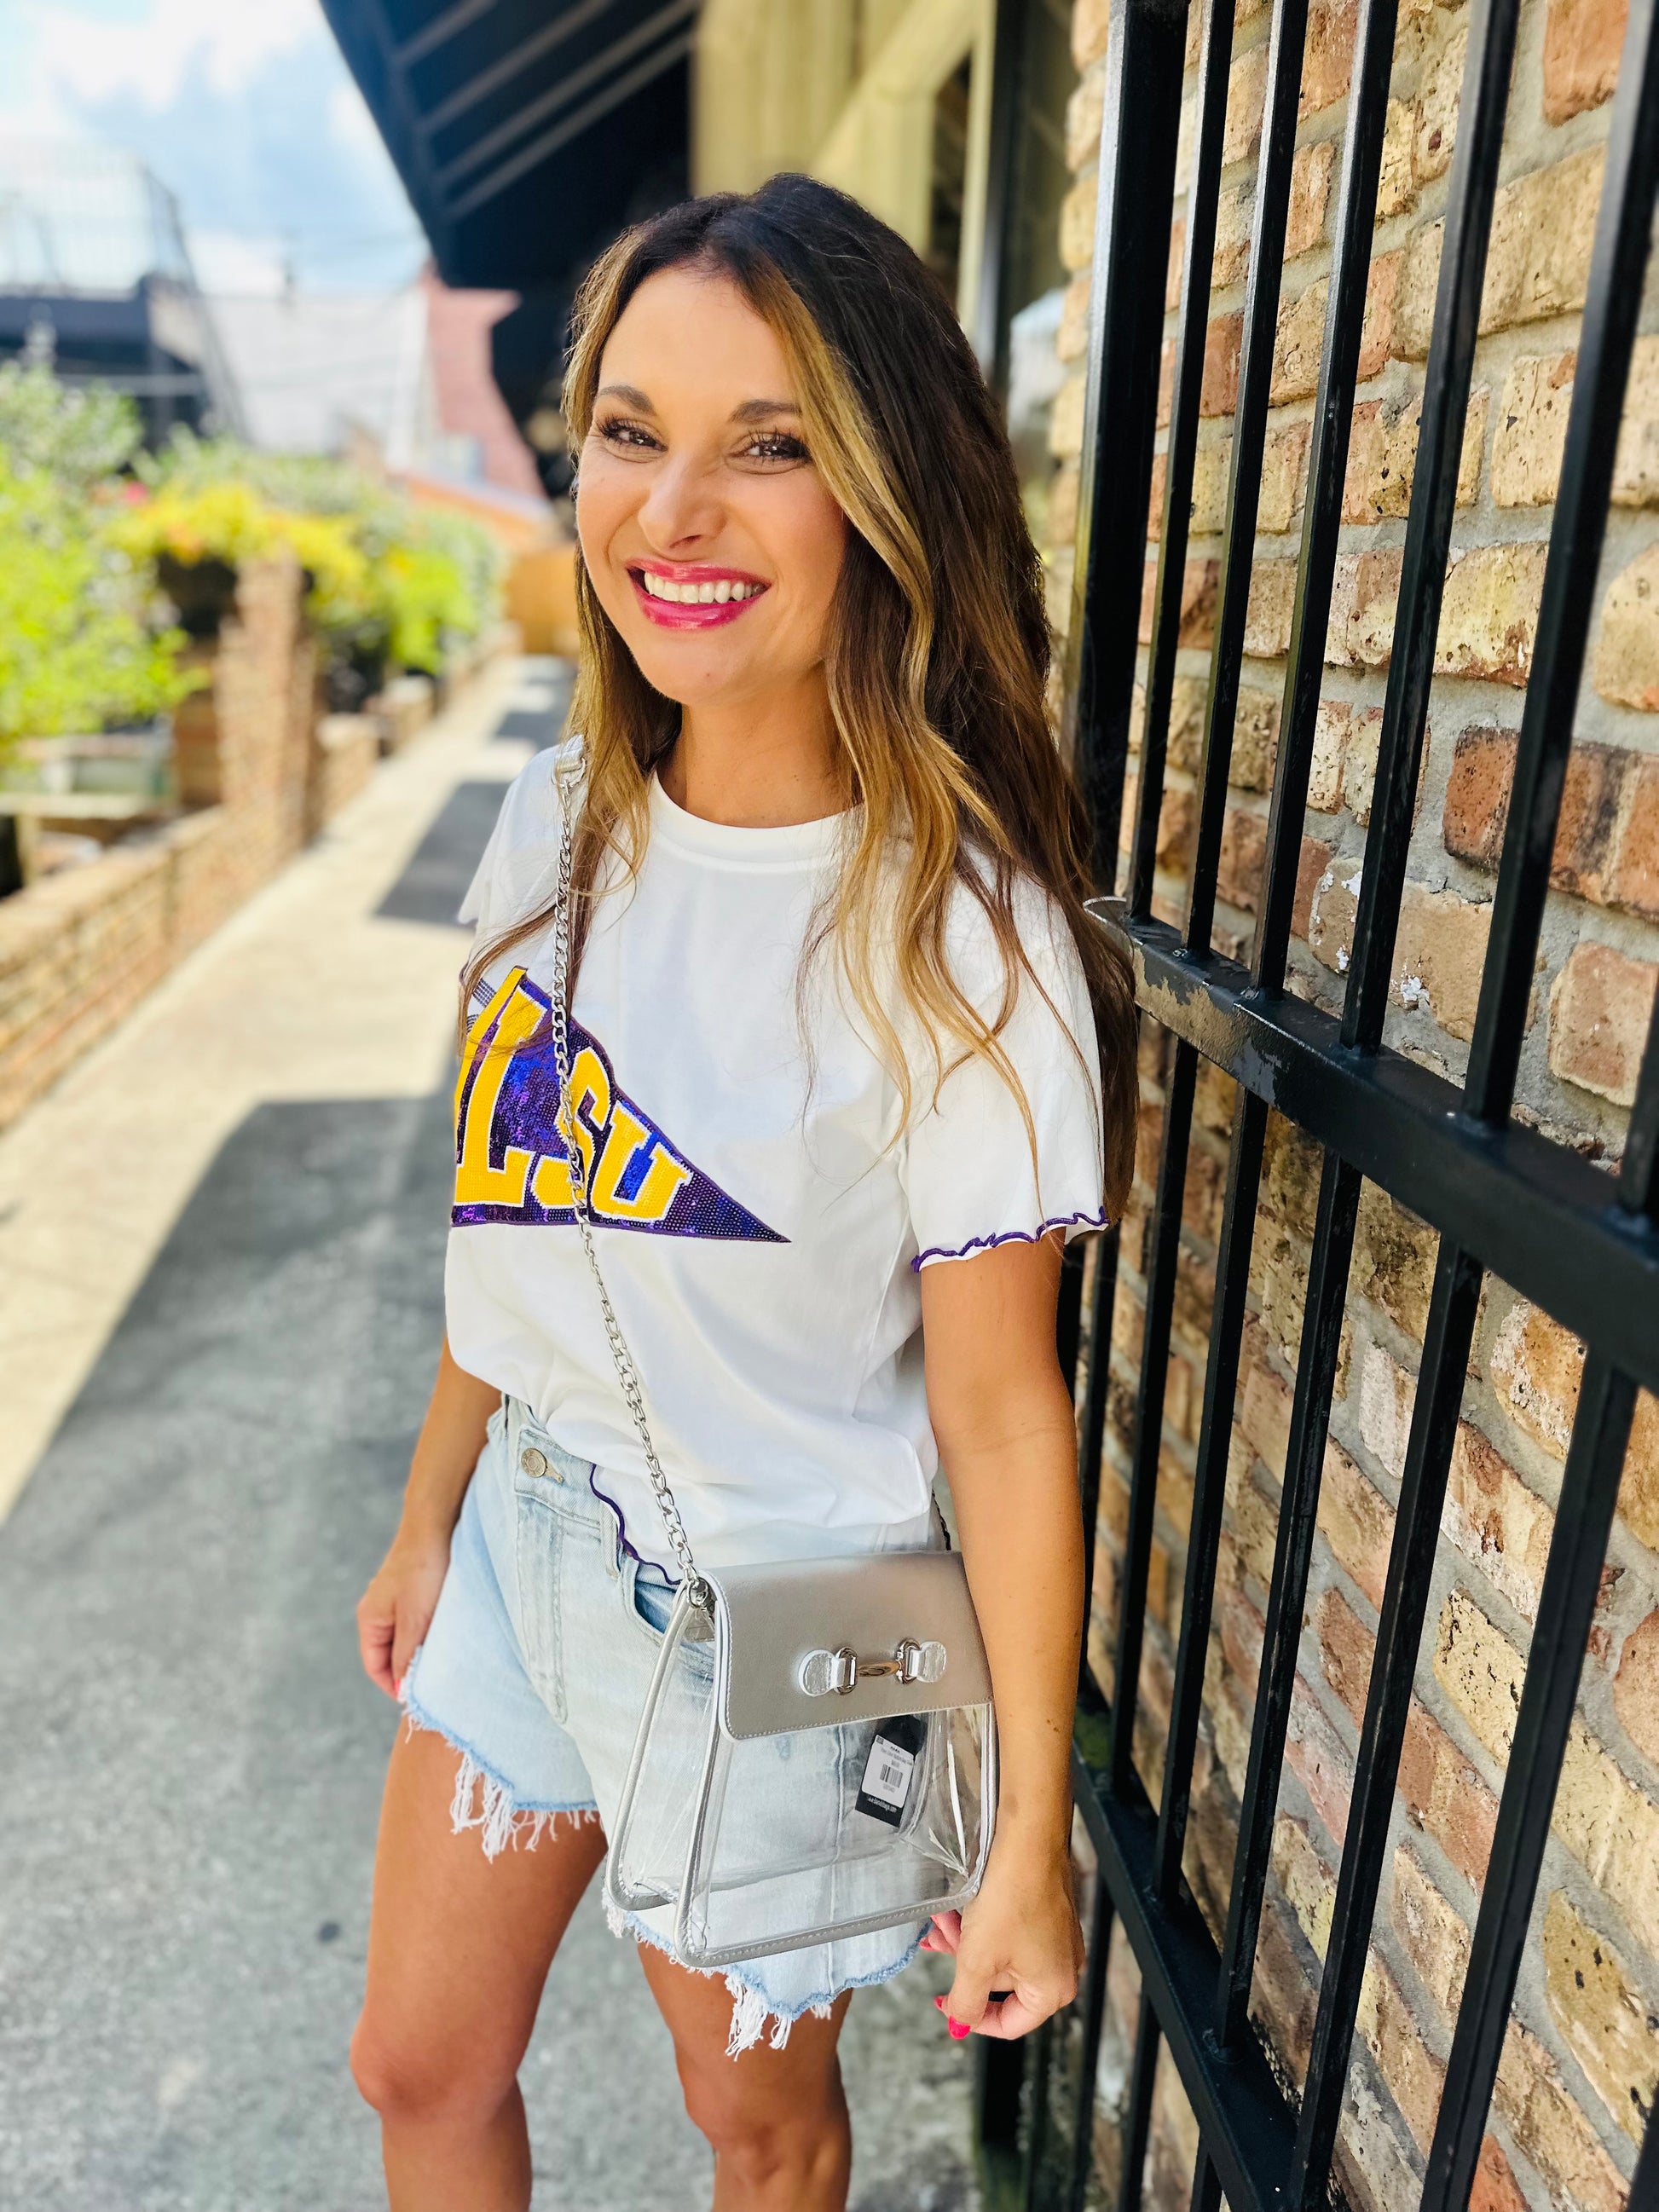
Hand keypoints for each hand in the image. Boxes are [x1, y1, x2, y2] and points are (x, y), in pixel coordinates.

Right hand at [356, 1528, 450, 1698]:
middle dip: (410, 1670)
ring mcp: (396, 1599)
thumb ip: (406, 1657)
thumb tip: (402, 1690)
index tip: (418, 1699)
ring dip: (422, 1651)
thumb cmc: (423, 1572)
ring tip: (445, 1660)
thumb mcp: (415, 1621)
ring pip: (407, 1637)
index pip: (375, 1667)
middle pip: (389, 1654)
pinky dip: (430, 1633)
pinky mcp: (415, 1590)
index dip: (394, 1686)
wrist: (437, 1525)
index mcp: (369, 1619)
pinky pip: (418, 1621)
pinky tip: (449, 1634)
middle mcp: (378, 1610)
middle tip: (436, 1684)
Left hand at [923, 1837, 1083, 2039]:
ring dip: (966, 1940)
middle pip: (1000, 1984)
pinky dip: (981, 1923)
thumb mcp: (976, 1961)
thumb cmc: (1012, 1899)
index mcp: (1053, 1990)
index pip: (1010, 2024)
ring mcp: (1056, 1937)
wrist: (1027, 1841)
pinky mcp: (1046, 1911)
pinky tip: (956, 1910)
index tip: (947, 2004)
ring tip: (942, 1921)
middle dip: (963, 1964)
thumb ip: (966, 2002)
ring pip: (1000, 1952)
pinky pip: (1008, 1929)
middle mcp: (1061, 1966)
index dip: (972, 2017)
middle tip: (939, 1944)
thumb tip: (960, 2024)